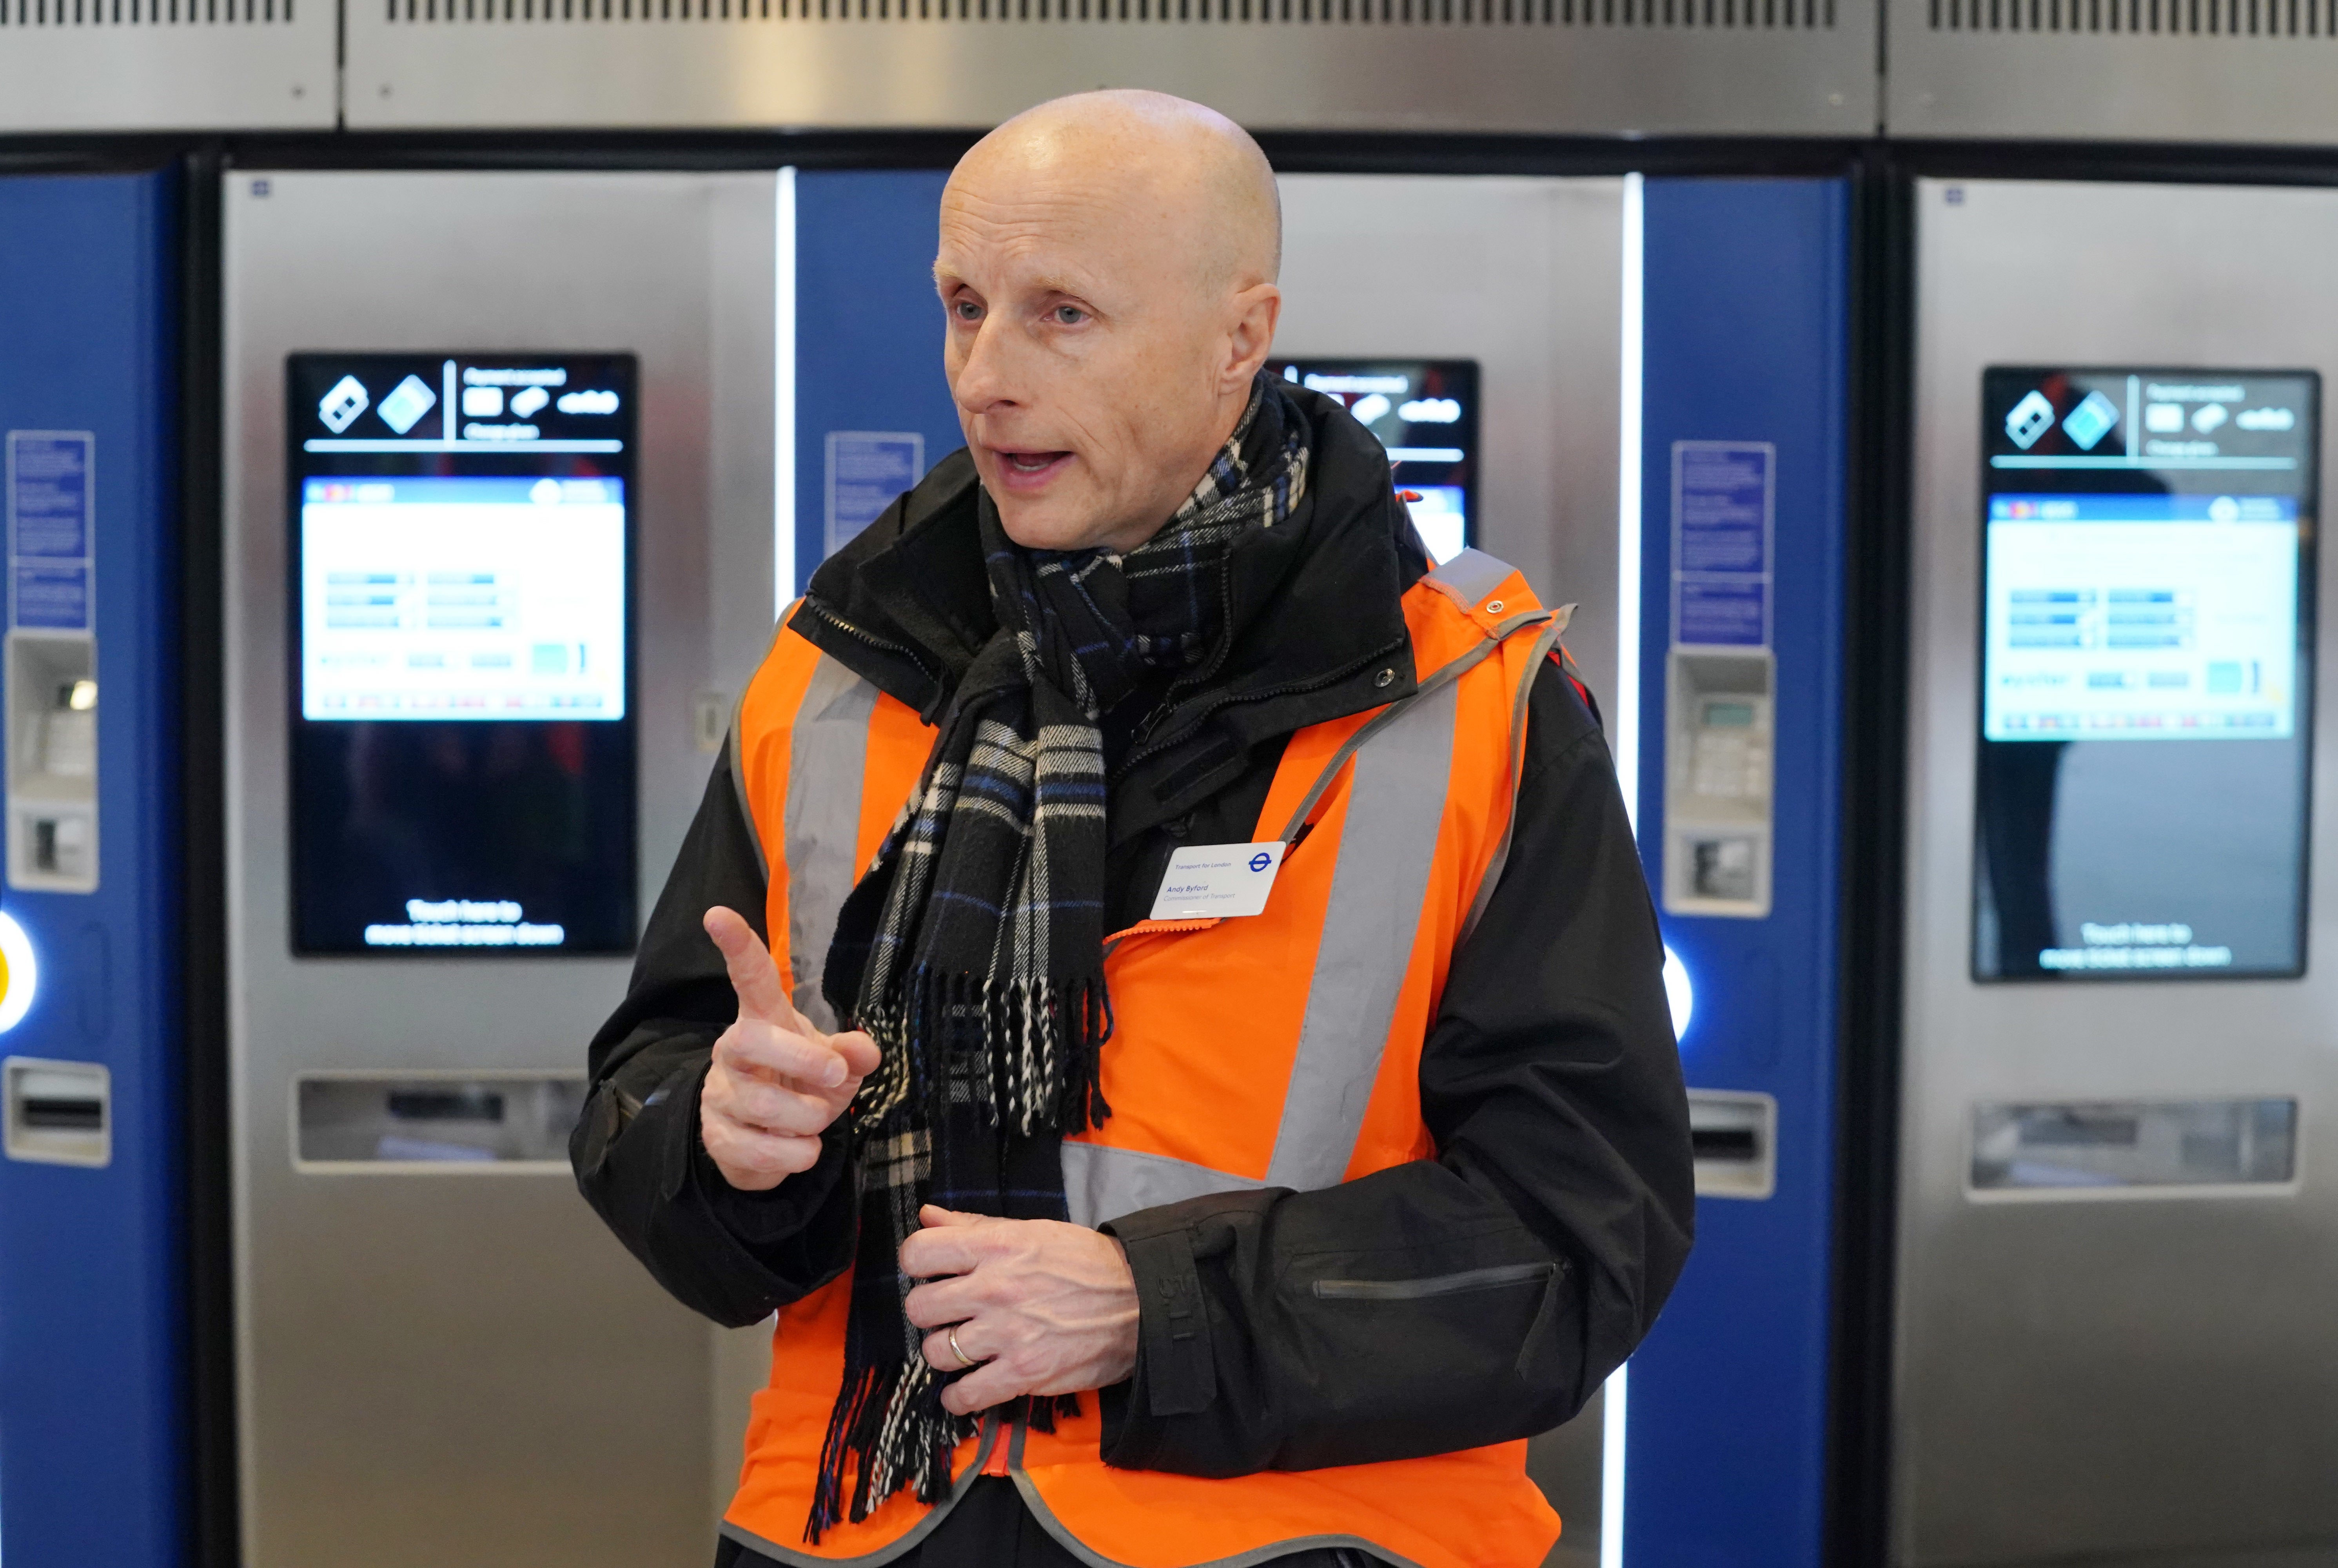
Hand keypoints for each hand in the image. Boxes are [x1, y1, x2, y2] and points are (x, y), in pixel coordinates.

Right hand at [697, 906, 880, 1191]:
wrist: (768, 1144)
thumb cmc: (801, 1087)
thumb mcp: (835, 1066)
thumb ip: (852, 1053)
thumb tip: (866, 1050)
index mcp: (762, 1021)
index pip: (748, 977)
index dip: (736, 945)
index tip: (717, 914)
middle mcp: (732, 1051)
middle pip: (750, 1041)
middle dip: (799, 1060)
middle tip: (837, 1075)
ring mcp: (719, 1094)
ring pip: (760, 1105)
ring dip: (807, 1118)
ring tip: (819, 1121)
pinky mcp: (716, 1138)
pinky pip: (758, 1150)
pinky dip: (795, 1155)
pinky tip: (803, 1149)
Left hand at [902, 1206, 1139, 1415]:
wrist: (1141, 1303)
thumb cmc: (1086, 1264)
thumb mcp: (1033, 1232)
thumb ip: (975, 1226)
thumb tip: (928, 1215)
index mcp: (997, 1246)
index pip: (919, 1251)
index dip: (917, 1264)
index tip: (932, 1273)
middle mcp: (995, 1288)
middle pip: (919, 1307)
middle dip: (930, 1313)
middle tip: (950, 1315)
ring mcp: (1008, 1333)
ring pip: (936, 1352)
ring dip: (945, 1353)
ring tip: (964, 1350)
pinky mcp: (1024, 1373)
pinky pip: (964, 1395)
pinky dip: (959, 1397)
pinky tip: (967, 1388)